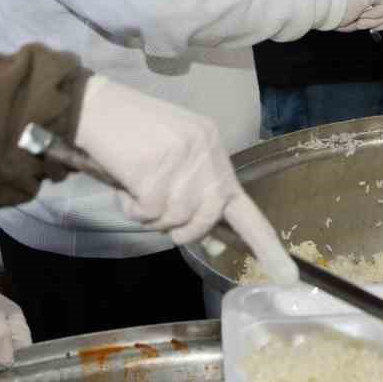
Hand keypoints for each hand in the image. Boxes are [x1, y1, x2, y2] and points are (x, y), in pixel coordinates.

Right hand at [74, 77, 297, 283]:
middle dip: (181, 229)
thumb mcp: (174, 157)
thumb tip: (218, 243)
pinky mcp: (155, 169)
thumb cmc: (130, 132)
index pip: (244, 206)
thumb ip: (197, 194)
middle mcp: (205, 151)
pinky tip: (122, 182)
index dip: (265, 244)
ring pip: (174, 220)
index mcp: (213, 145)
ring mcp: (182, 160)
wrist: (95, 105)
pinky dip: (129, 207)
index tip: (287, 277)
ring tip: (134, 184)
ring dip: (148, 214)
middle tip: (153, 207)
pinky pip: (146, 213)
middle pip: (206, 220)